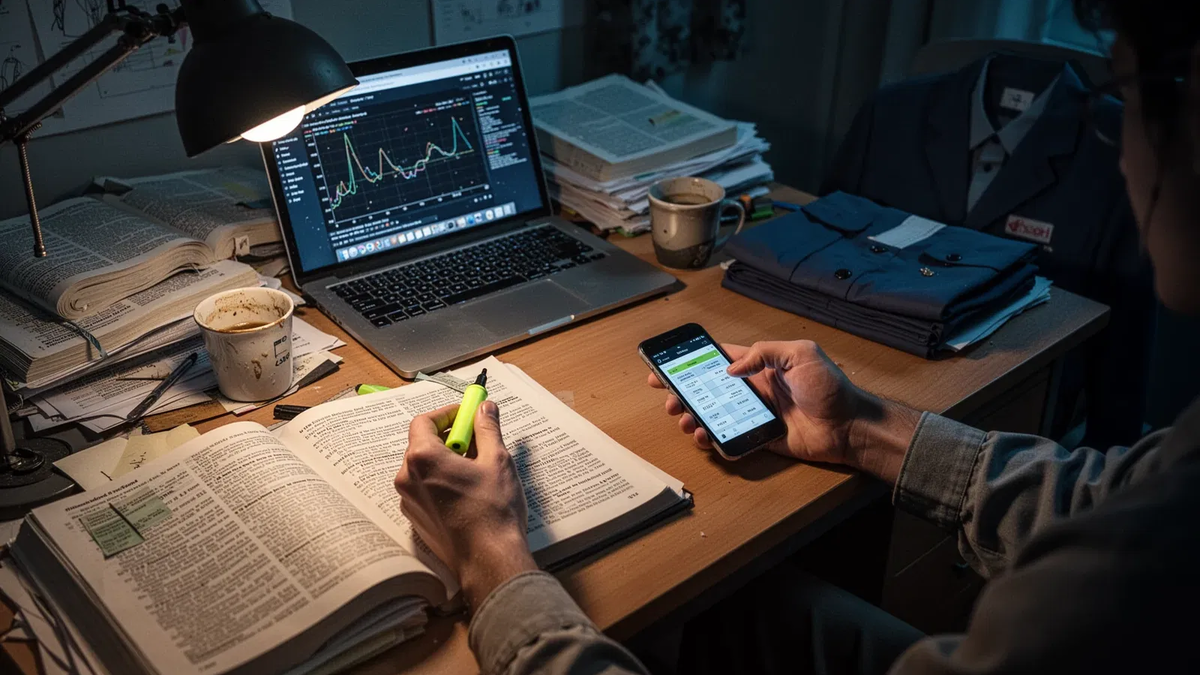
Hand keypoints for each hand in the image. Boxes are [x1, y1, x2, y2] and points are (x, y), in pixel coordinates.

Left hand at [394, 400, 536, 610]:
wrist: (488, 559)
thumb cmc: (492, 511)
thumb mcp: (497, 460)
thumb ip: (487, 429)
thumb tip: (485, 409)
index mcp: (423, 458)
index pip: (425, 421)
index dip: (447, 414)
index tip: (467, 415)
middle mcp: (408, 478)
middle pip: (422, 444)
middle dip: (449, 437)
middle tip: (477, 440)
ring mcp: (409, 501)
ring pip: (424, 468)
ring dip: (446, 460)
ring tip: (476, 468)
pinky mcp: (416, 518)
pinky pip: (425, 489)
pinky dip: (442, 481)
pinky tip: (468, 491)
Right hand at [647, 340, 918, 480]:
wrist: (848, 426)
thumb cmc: (829, 387)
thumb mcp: (801, 354)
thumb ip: (764, 353)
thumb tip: (731, 369)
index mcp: (761, 366)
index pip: (720, 360)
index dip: (692, 361)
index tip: (666, 365)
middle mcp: (753, 390)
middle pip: (708, 390)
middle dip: (683, 392)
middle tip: (666, 399)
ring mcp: (753, 416)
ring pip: (713, 415)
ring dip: (692, 416)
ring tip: (682, 418)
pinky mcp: (758, 439)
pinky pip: (728, 439)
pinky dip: (711, 438)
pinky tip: (703, 435)